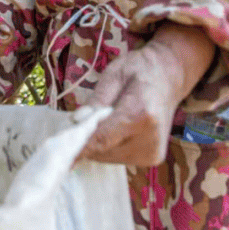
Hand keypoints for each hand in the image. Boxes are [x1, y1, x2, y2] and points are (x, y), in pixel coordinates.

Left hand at [77, 23, 214, 165]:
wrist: (170, 77)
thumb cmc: (140, 70)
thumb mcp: (114, 74)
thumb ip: (96, 100)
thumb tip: (76, 122)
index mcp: (142, 114)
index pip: (102, 138)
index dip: (78, 146)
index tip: (58, 153)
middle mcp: (150, 139)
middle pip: (103, 151)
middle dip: (87, 139)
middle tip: (82, 120)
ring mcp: (153, 153)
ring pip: (109, 157)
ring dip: (98, 144)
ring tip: (104, 120)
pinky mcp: (152, 159)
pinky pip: (118, 157)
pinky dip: (109, 146)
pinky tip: (113, 128)